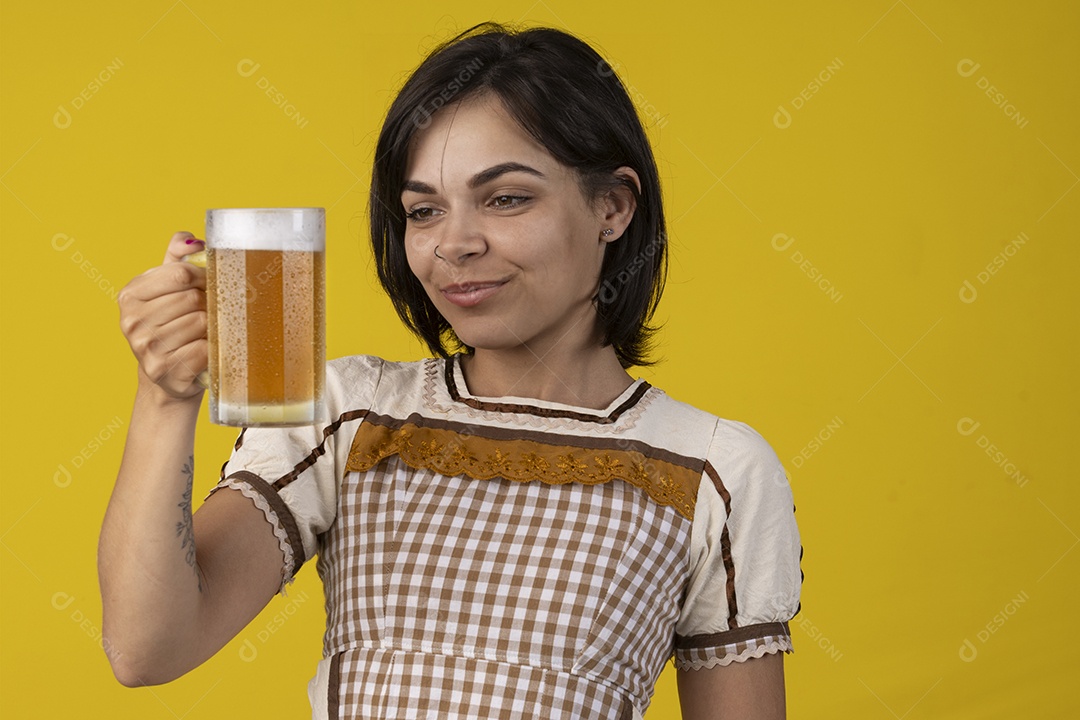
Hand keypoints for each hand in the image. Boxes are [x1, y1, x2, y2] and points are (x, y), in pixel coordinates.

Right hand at [118, 232, 208, 398]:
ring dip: (214, 328)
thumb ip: (178, 257)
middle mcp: (132, 321)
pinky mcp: (163, 370)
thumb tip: (193, 241)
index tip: (209, 285)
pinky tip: (206, 352)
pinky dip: (213, 349)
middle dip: (210, 304)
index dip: (204, 277)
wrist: (168, 375)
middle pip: (193, 299)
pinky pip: (204, 349)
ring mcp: (145, 348)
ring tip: (207, 333)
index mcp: (130, 295)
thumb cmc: (174, 324)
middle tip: (211, 313)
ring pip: (202, 323)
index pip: (181, 273)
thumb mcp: (170, 287)